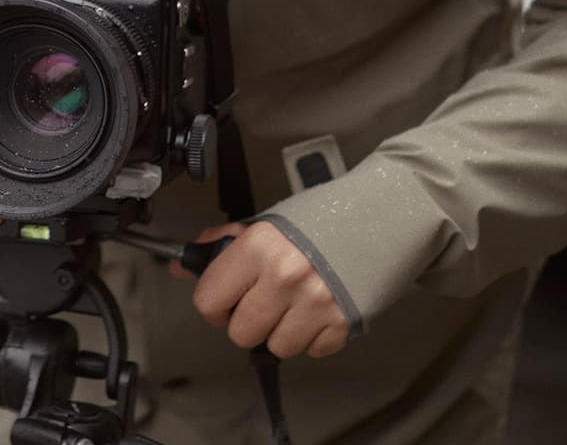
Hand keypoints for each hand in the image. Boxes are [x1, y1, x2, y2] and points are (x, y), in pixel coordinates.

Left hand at [171, 220, 348, 359]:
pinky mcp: (340, 324)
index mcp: (260, 246)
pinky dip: (313, 336)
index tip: (226, 298)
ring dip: (283, 330)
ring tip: (296, 300)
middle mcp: (284, 276)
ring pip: (275, 347)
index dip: (215, 302)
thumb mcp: (268, 222)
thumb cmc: (323, 218)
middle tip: (266, 297)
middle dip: (249, 319)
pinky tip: (318, 307)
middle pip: (240, 333)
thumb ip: (223, 244)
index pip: (209, 300)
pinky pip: (311, 351)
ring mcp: (314, 303)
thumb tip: (185, 263)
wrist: (380, 215)